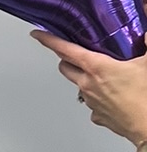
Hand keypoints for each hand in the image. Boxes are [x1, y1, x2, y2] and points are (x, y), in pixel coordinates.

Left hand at [33, 32, 146, 148]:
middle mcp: (88, 84)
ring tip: (100, 74)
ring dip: (83, 79)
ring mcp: (91, 102)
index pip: (65, 50)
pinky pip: (91, 104)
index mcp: (97, 67)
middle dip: (65, 59)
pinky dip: (97, 98)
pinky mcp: (98, 116)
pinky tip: (111, 95)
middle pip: (65, 68)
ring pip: (78, 86)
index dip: (49, 40)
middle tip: (74, 53)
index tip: (39, 35)